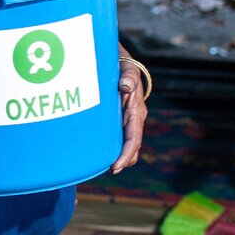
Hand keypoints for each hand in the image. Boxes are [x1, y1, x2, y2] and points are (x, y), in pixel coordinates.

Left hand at [110, 59, 148, 173]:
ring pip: (125, 144)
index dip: (126, 154)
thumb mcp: (126, 68)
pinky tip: (98, 153)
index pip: (134, 138)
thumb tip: (125, 86)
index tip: (116, 167)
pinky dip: (111, 147)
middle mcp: (133, 119)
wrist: (122, 63)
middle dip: (123, 160)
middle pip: (131, 146)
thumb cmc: (123, 66)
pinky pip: (117, 136)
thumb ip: (128, 76)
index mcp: (136, 111)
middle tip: (110, 171)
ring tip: (102, 167)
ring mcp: (126, 120)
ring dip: (118, 156)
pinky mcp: (118, 118)